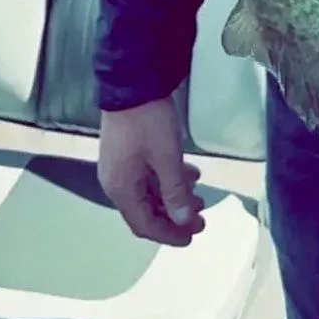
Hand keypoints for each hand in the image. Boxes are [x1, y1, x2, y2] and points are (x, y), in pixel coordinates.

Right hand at [97, 97, 205, 246]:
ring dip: (174, 196)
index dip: (169, 234)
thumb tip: (182, 221)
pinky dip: (167, 179)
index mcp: (121, 189)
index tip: (192, 236)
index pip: (144, 225)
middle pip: (146, 211)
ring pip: (148, 193)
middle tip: (202, 217)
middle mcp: (116, 182)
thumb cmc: (149, 123)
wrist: (132, 82)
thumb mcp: (167, 158)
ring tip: (199, 196)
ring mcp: (119, 167)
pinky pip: (147, 176)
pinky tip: (189, 173)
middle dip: (175, 216)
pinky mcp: (126, 152)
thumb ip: (175, 192)